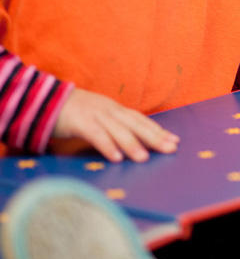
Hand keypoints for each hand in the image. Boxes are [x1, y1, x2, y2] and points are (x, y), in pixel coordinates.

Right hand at [52, 88, 179, 162]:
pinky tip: (116, 158)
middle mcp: (109, 110)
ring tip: (144, 158)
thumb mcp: (99, 115)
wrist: (45, 99)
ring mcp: (95, 115)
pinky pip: (96, 135)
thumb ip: (114, 125)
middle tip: (170, 149)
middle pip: (136, 124)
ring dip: (132, 145)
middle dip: (154, 137)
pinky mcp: (79, 122)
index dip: (158, 130)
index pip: (141, 120)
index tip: (175, 140)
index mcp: (115, 109)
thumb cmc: (74, 111)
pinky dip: (107, 146)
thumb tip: (133, 139)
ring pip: (118, 131)